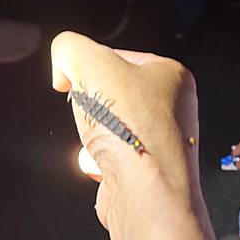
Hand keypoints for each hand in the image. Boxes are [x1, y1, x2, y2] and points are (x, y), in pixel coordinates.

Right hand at [51, 32, 197, 231]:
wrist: (146, 192)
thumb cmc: (132, 129)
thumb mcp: (89, 62)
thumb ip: (69, 48)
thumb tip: (65, 63)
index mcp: (172, 75)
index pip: (121, 57)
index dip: (91, 67)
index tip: (76, 78)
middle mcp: (174, 109)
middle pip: (113, 94)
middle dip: (92, 105)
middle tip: (91, 111)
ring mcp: (163, 142)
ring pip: (110, 127)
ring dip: (93, 134)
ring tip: (101, 140)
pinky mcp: (147, 171)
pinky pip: (111, 158)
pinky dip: (99, 161)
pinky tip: (103, 164)